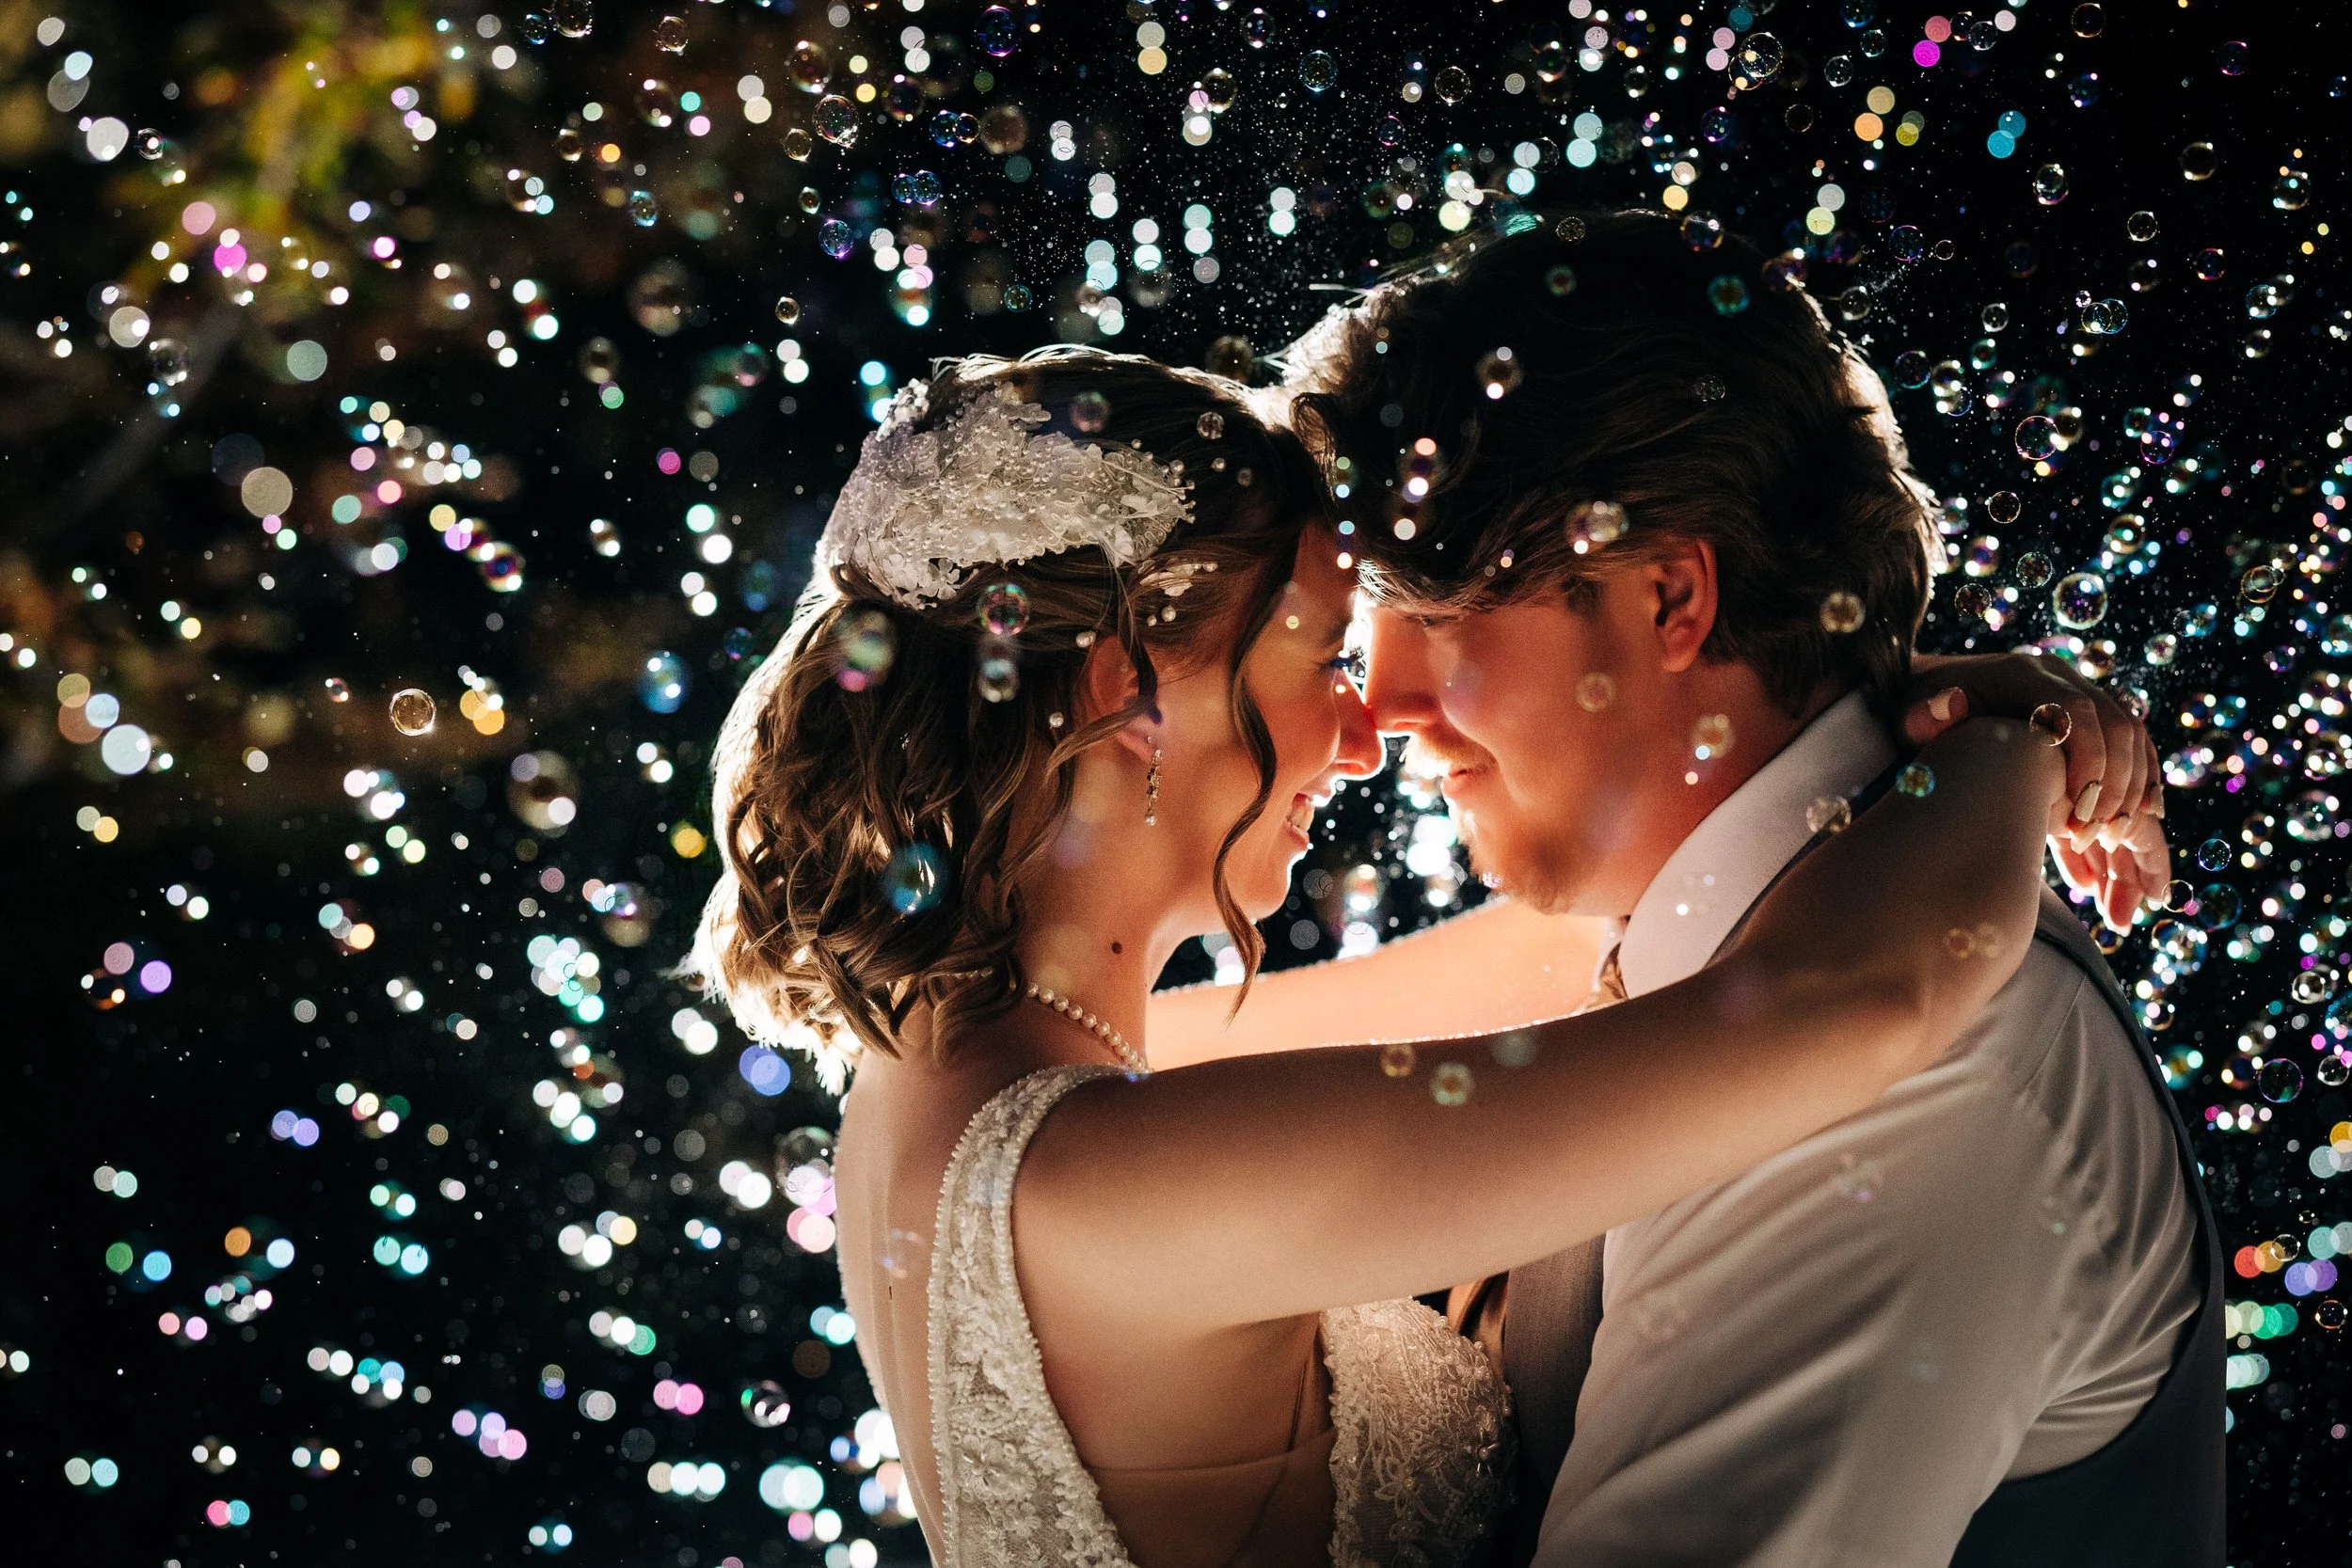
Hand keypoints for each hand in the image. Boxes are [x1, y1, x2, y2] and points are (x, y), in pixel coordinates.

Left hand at [1898, 652, 2169, 930]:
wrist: (1926, 692)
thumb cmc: (1918, 710)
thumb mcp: (1914, 713)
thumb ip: (1929, 715)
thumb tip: (1949, 703)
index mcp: (2025, 675)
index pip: (2076, 713)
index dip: (2088, 763)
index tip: (2078, 819)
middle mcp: (2062, 680)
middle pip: (2118, 727)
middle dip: (2117, 786)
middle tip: (2101, 839)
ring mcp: (2078, 698)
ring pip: (2133, 741)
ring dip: (2134, 792)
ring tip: (2116, 842)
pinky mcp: (2086, 723)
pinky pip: (2131, 752)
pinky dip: (2139, 789)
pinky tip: (2133, 832)